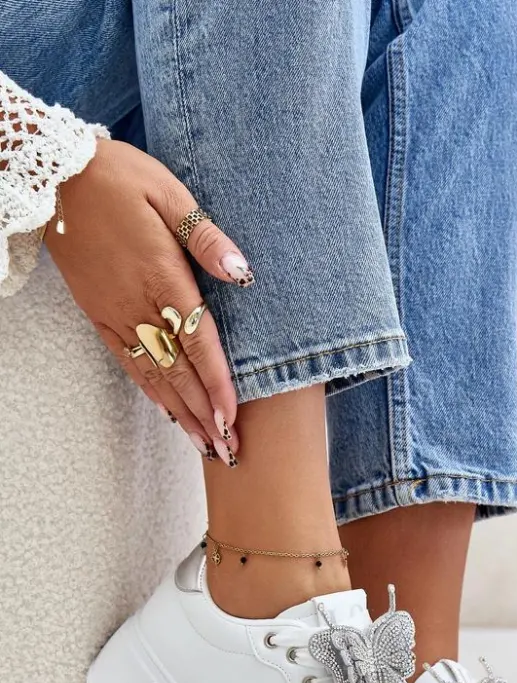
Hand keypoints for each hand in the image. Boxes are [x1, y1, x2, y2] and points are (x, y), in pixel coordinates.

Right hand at [44, 138, 252, 463]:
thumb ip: (206, 236)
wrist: (52, 176)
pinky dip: (151, 391)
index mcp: (162, 276)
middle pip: (179, 371)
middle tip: (229, 452)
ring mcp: (116, 314)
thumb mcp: (169, 192)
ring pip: (155, 375)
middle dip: (205, 415)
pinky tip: (168, 412)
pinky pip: (128, 362)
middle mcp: (138, 304)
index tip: (232, 418)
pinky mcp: (99, 315)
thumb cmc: (118, 177)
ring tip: (205, 446)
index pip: (197, 342)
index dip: (216, 384)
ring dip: (183, 413)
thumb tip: (242, 273)